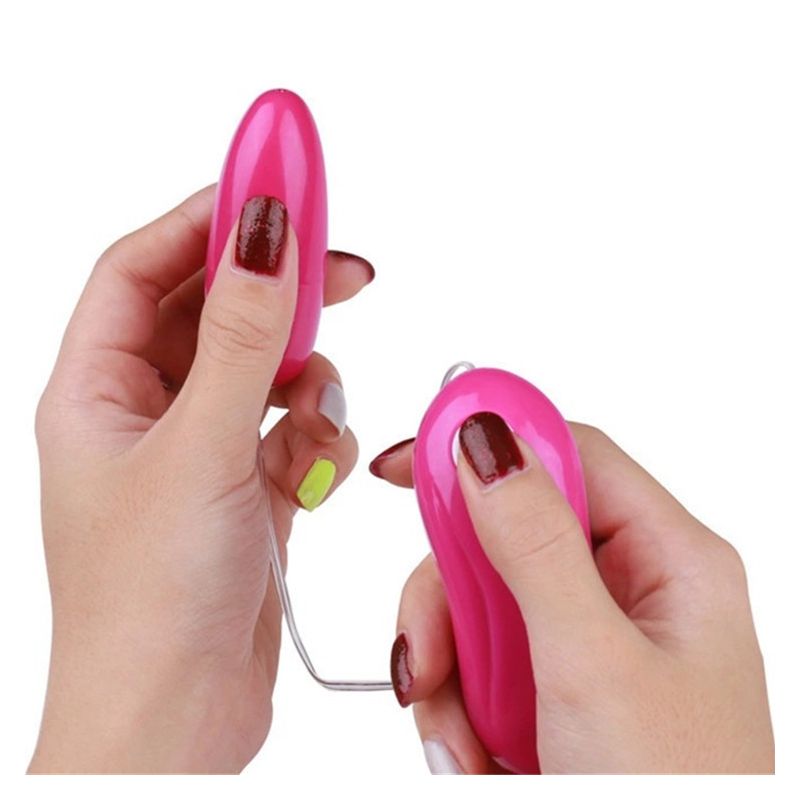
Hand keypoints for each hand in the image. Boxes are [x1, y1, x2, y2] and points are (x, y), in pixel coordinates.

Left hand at [29, 187, 373, 772]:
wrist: (177, 726)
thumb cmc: (150, 606)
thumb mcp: (201, 450)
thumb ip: (244, 336)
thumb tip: (264, 229)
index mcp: (96, 390)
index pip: (147, 266)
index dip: (211, 216)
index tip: (280, 183)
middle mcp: (144, 411)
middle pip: (218, 309)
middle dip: (281, 292)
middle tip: (349, 270)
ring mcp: (199, 449)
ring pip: (266, 369)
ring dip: (307, 382)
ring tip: (315, 422)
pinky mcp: (247, 486)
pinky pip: (291, 426)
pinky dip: (314, 437)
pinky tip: (314, 474)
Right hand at [369, 418, 773, 772]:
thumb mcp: (590, 664)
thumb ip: (534, 543)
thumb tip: (484, 438)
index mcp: (670, 561)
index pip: (569, 455)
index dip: (490, 443)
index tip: (410, 460)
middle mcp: (631, 590)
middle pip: (507, 533)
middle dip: (454, 594)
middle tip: (431, 652)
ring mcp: (588, 640)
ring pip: (480, 601)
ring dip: (450, 666)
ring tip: (462, 741)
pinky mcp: (554, 686)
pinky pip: (478, 659)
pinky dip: (457, 706)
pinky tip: (473, 758)